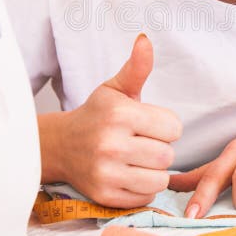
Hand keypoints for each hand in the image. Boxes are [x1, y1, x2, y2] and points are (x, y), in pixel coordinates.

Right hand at [39, 34, 181, 207]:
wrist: (61, 145)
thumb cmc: (97, 115)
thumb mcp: (115, 89)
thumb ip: (136, 67)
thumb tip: (145, 39)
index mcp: (119, 114)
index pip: (174, 128)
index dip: (165, 126)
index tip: (148, 124)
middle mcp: (111, 144)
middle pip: (168, 155)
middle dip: (160, 148)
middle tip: (141, 142)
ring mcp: (107, 173)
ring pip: (160, 178)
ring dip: (154, 170)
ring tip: (137, 159)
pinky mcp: (105, 196)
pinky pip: (146, 196)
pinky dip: (142, 187)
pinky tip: (128, 173)